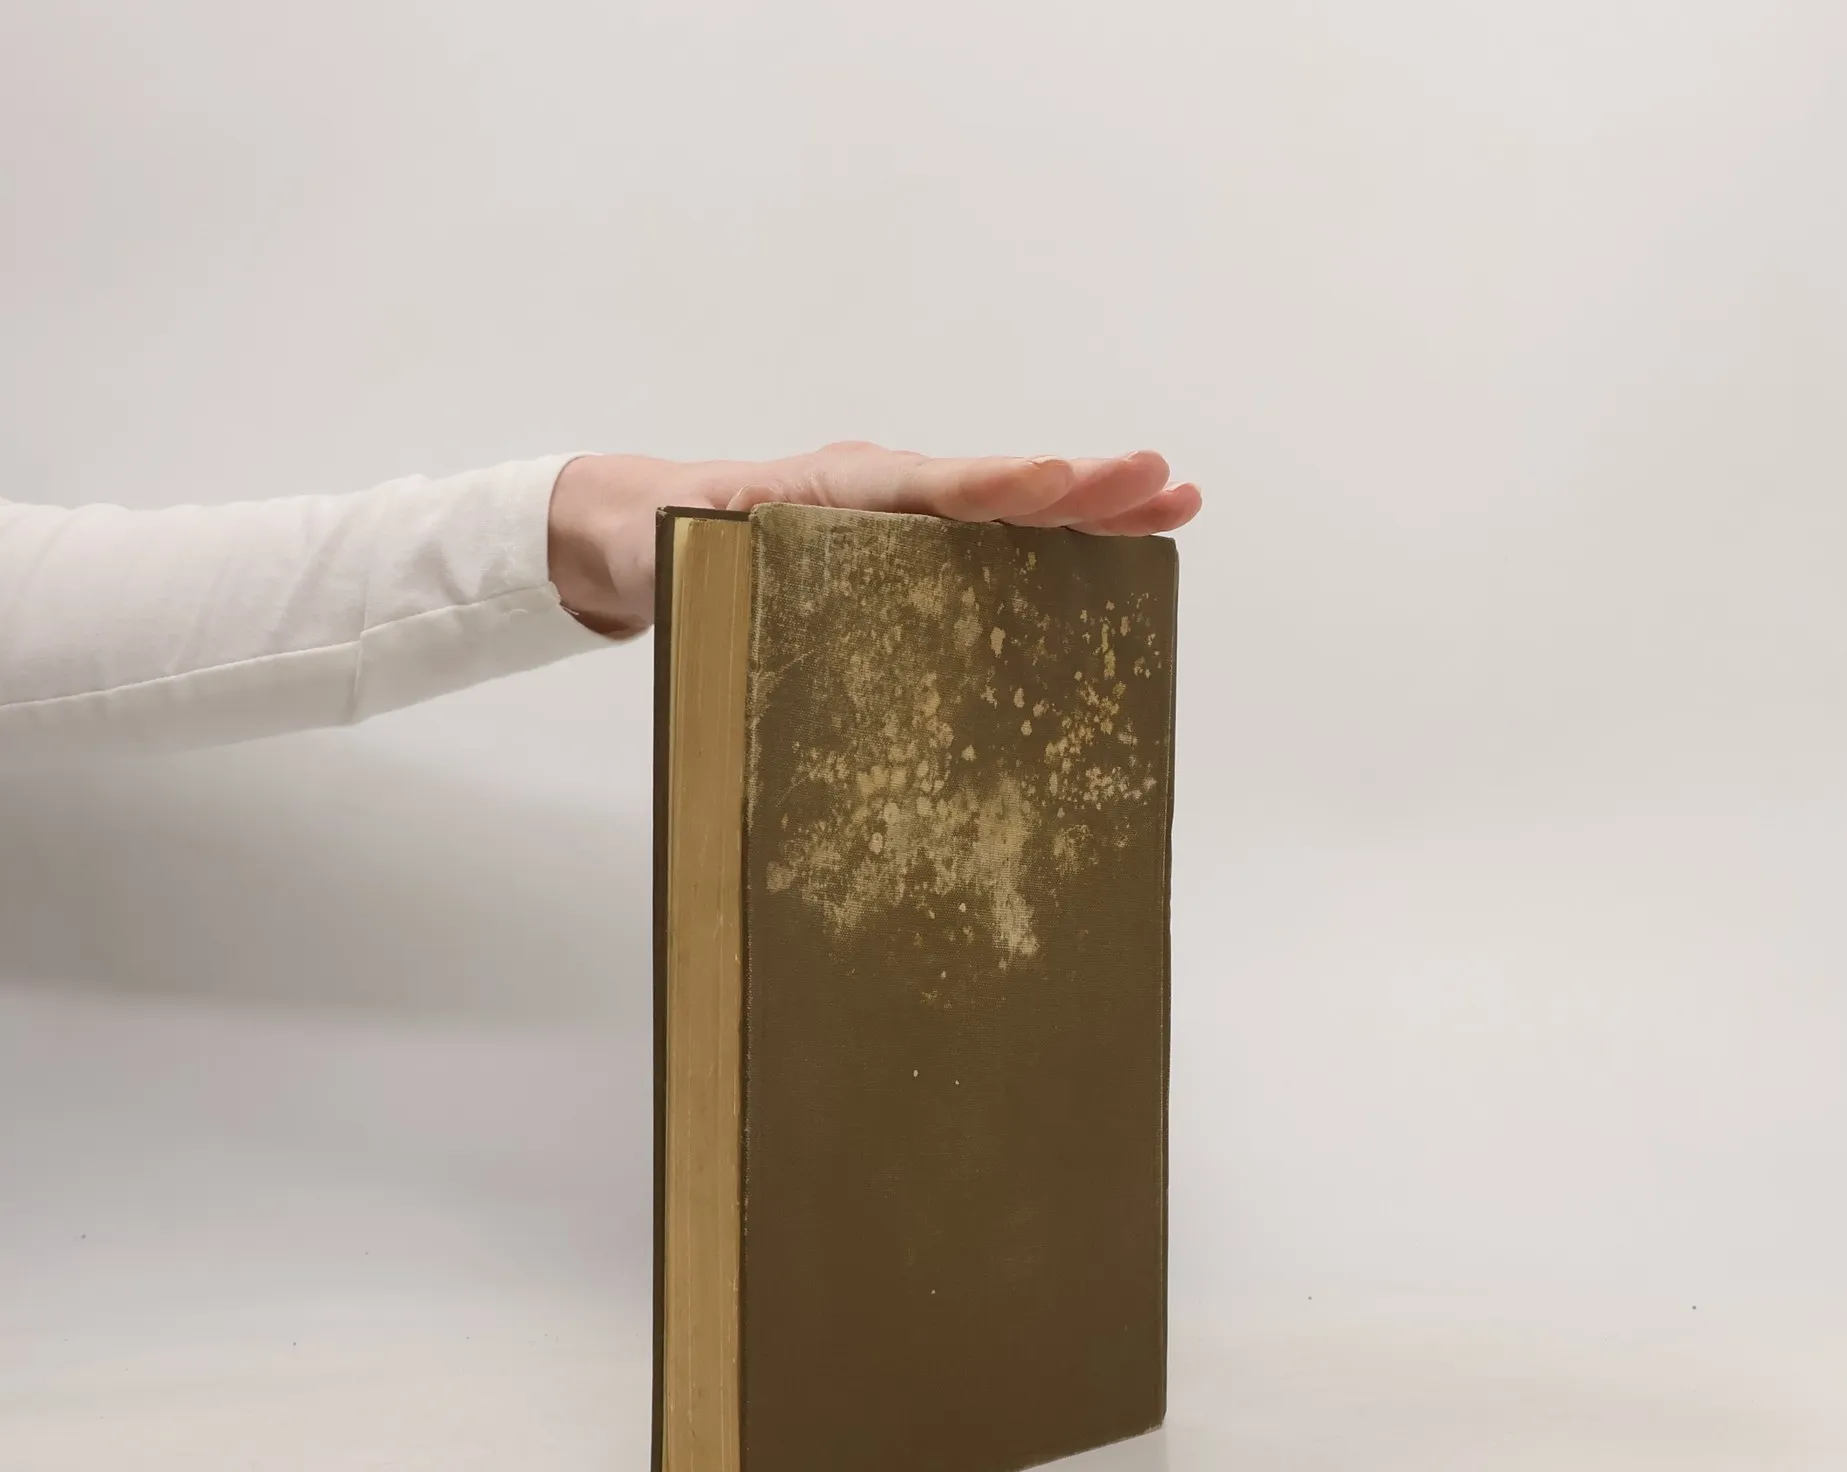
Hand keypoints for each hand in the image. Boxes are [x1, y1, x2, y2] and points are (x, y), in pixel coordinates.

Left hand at [547, 442, 1200, 637]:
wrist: (643, 532)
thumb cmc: (660, 545)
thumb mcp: (670, 555)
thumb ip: (705, 565)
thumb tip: (744, 589)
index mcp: (826, 493)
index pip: (919, 488)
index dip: (987, 488)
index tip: (1051, 480)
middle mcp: (879, 497)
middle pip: (990, 489)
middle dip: (1076, 487)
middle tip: (1161, 481)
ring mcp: (902, 521)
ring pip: (1007, 512)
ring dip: (1091, 511)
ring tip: (1175, 504)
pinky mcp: (910, 553)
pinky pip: (994, 543)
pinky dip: (1059, 543)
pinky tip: (1121, 556)